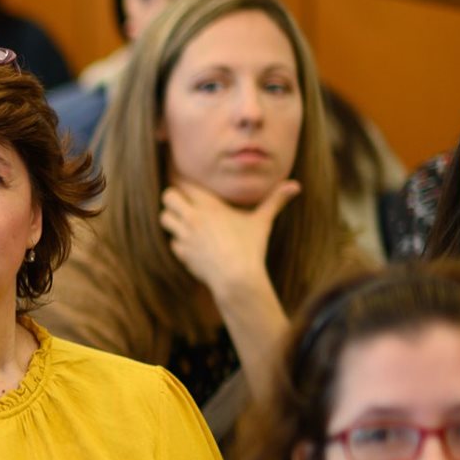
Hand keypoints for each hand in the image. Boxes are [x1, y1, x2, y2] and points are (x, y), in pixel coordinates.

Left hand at [160, 180, 300, 299]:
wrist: (236, 278)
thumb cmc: (251, 247)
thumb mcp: (263, 221)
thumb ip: (275, 201)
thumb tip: (296, 185)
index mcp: (209, 206)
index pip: (184, 183)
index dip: (184, 181)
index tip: (189, 184)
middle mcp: (192, 218)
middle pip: (168, 197)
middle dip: (173, 198)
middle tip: (184, 202)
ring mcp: (184, 237)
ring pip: (164, 219)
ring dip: (172, 218)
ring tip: (186, 221)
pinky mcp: (181, 254)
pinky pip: (172, 242)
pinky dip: (179, 242)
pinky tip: (192, 244)